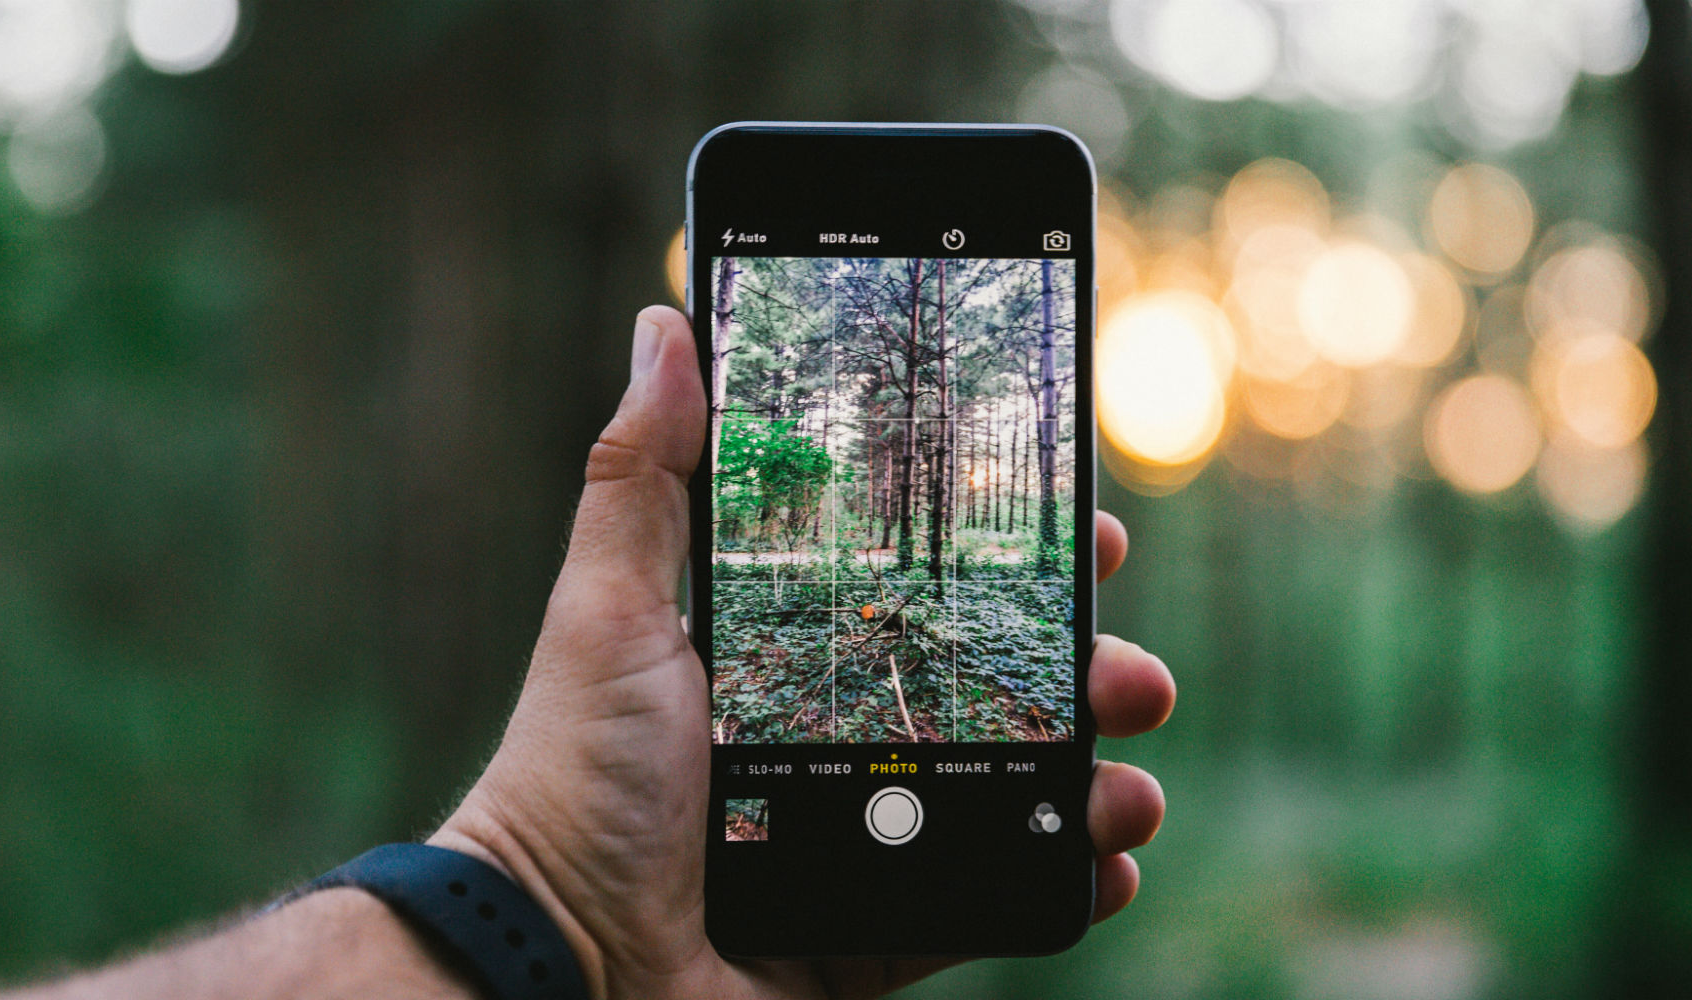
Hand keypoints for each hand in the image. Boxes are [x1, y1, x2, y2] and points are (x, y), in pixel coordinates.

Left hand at [430, 306, 1173, 999]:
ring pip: (1024, 792)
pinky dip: (1070, 880)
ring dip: (1103, 773)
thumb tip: (666, 326)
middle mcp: (849, 740)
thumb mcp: (612, 607)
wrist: (561, 955)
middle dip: (1087, 666)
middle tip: (1128, 664)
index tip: (1086, 534)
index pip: (933, 590)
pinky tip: (1108, 859)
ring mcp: (876, 837)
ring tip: (1129, 775)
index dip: (1016, 564)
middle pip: (1001, 687)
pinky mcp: (887, 930)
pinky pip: (1002, 903)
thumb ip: (645, 474)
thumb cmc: (575, 774)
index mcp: (801, 658)